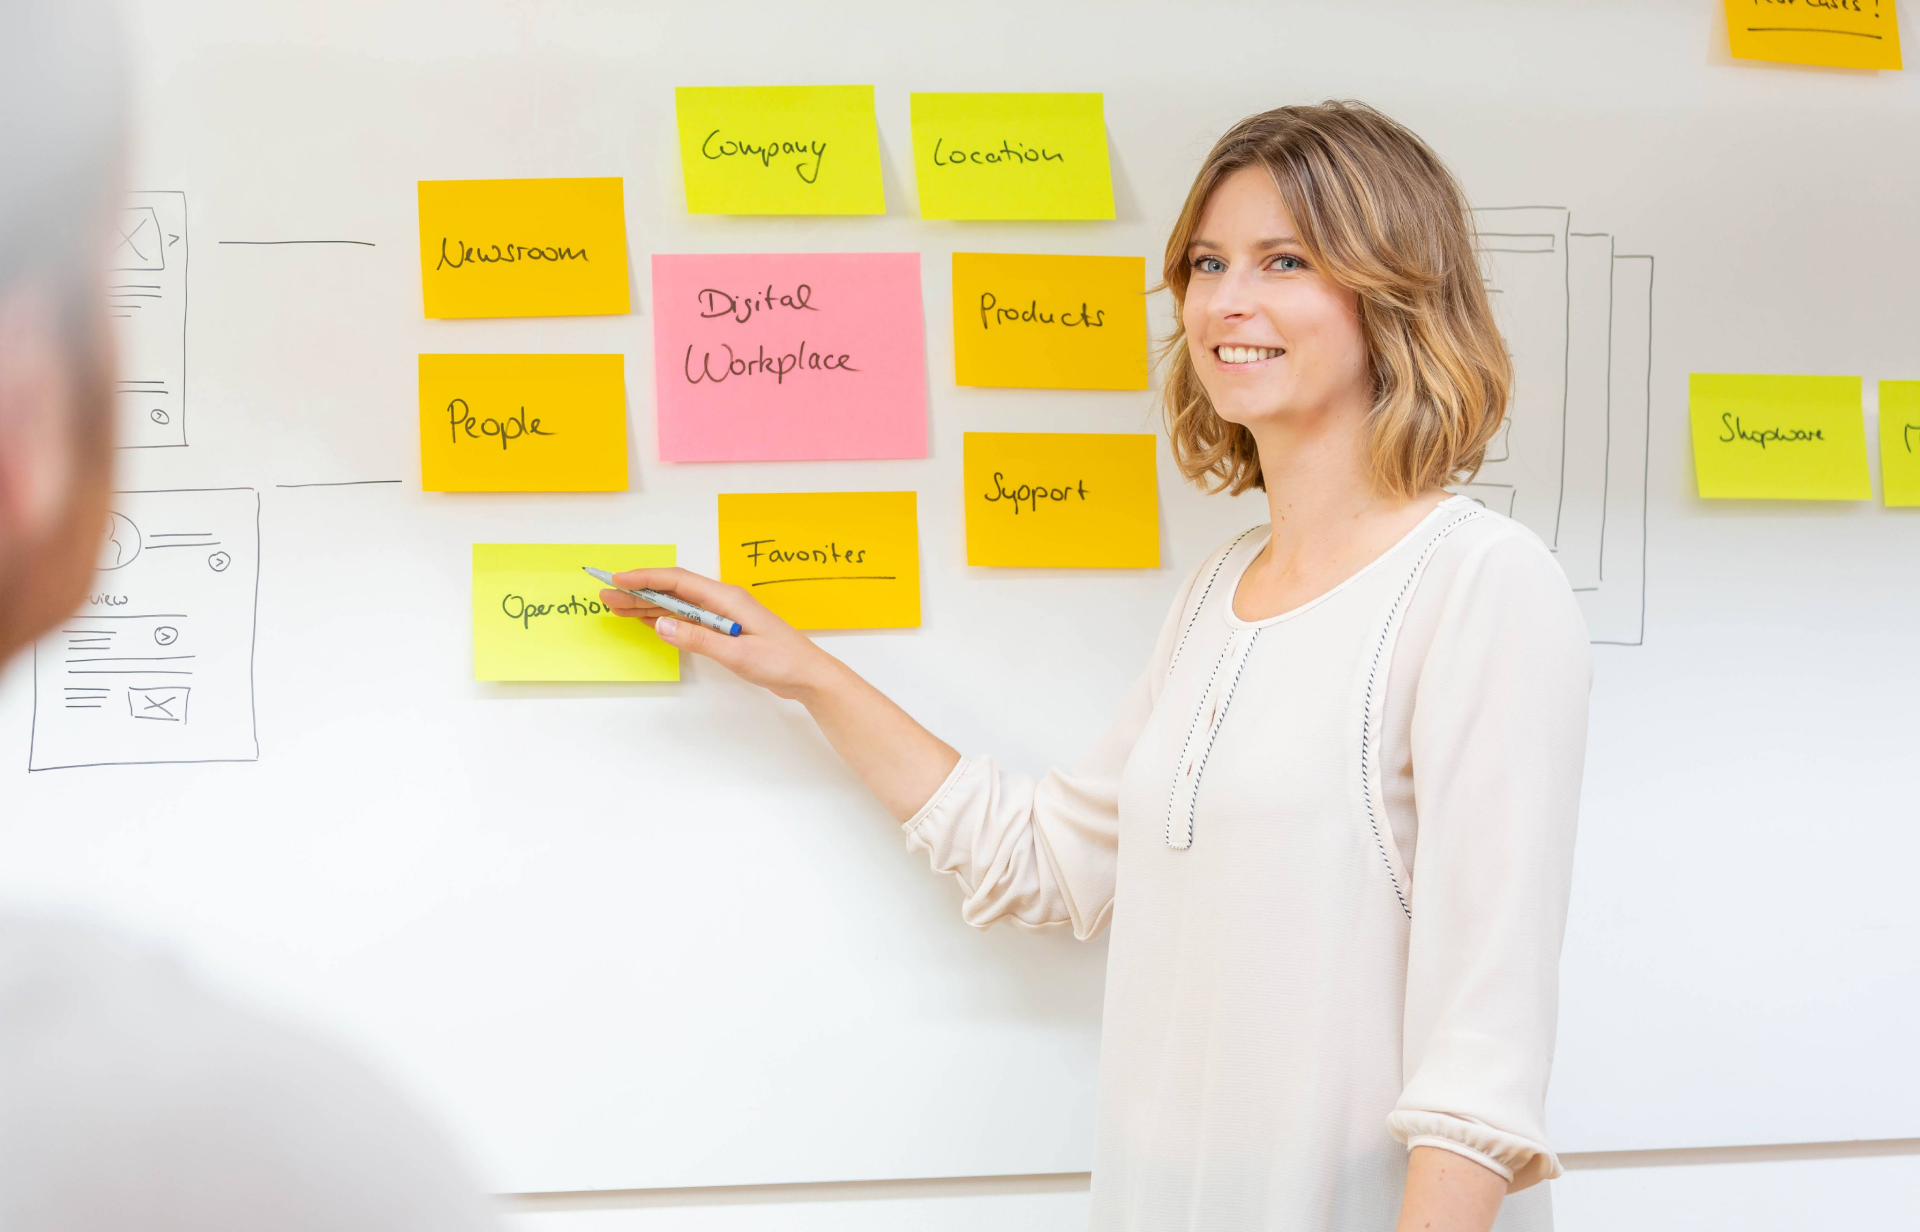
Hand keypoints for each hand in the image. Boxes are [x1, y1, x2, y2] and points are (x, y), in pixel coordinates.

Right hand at [599, 567, 838, 700]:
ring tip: (617, 607)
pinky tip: (647, 620)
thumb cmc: (782, 662)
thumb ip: (698, 638)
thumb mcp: (737, 653)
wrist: (809, 676)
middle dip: (639, 591)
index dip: (645, 579)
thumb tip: (661, 623)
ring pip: (678, 605)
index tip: (618, 580)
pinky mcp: (725, 630)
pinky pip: (688, 619)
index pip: (678, 581)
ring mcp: (724, 616)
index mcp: (727, 599)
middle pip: (673, 591)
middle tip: (606, 596)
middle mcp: (723, 602)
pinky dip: (665, 619)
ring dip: (648, 605)